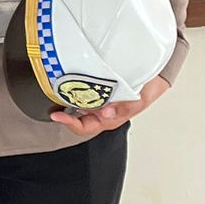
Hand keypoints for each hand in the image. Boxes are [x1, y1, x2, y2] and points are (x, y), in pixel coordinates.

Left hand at [51, 74, 168, 136]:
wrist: (152, 76)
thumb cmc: (144, 92)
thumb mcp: (137, 101)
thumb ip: (124, 108)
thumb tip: (106, 113)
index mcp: (108, 119)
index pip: (85, 127)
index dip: (69, 124)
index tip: (57, 116)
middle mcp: (99, 111)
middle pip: (76, 115)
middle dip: (63, 109)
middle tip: (52, 97)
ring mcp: (95, 99)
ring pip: (76, 102)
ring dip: (66, 96)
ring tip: (55, 87)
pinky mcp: (94, 87)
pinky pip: (81, 89)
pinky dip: (73, 84)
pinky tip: (67, 77)